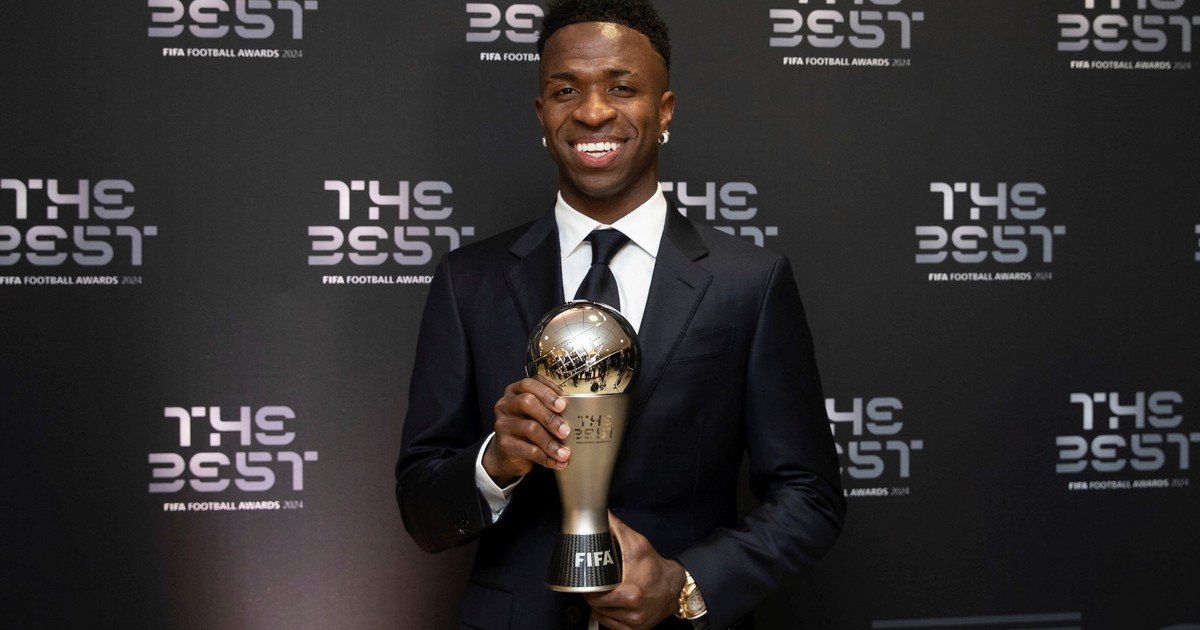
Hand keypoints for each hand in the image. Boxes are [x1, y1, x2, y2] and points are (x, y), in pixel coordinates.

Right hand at [482, 376, 571, 485]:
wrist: (507, 454)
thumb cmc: (527, 428)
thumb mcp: (536, 414)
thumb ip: (550, 408)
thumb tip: (576, 412)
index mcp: (515, 392)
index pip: (528, 384)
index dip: (546, 392)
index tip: (563, 404)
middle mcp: (505, 405)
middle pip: (527, 402)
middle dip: (550, 416)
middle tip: (566, 430)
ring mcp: (502, 425)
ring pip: (530, 428)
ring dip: (551, 442)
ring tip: (565, 453)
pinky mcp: (504, 444)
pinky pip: (529, 450)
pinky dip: (547, 457)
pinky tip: (558, 462)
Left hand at [586, 512, 685, 629]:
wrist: (674, 585)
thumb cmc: (654, 566)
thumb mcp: (637, 543)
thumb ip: (617, 528)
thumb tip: (601, 514)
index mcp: (631, 593)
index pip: (596, 597)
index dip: (587, 588)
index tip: (586, 580)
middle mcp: (634, 611)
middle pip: (597, 607)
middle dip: (591, 595)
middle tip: (591, 585)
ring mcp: (635, 623)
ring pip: (603, 617)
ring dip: (598, 607)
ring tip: (599, 594)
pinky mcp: (636, 629)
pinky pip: (612, 627)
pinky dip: (607, 617)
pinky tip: (607, 607)